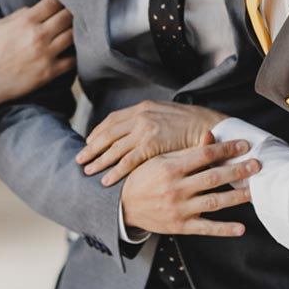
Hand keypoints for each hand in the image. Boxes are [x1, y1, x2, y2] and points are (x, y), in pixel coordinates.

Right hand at [0, 0, 74, 105]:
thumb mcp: (2, 25)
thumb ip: (21, 14)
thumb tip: (37, 8)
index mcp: (26, 21)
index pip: (53, 2)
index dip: (58, 3)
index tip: (59, 7)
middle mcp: (38, 35)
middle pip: (67, 16)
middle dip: (69, 15)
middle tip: (69, 19)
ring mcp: (45, 54)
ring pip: (73, 35)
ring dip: (74, 33)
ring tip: (70, 35)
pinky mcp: (49, 72)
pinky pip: (73, 60)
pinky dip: (75, 56)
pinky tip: (71, 53)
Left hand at [76, 101, 227, 185]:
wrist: (209, 126)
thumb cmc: (190, 124)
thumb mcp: (165, 114)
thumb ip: (148, 119)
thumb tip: (134, 129)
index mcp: (142, 107)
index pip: (112, 120)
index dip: (97, 133)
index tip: (88, 143)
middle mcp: (140, 115)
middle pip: (107, 133)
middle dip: (91, 147)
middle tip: (80, 159)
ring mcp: (145, 129)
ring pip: (114, 147)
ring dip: (98, 160)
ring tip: (87, 171)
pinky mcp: (152, 144)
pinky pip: (128, 160)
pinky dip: (115, 171)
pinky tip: (106, 180)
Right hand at [120, 133, 257, 236]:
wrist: (122, 205)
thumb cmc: (143, 177)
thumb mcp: (161, 158)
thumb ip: (187, 150)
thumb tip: (210, 135)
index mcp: (171, 167)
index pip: (205, 155)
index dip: (227, 149)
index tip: (244, 145)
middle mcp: (176, 188)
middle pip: (213, 178)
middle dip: (237, 170)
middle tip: (257, 165)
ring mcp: (179, 209)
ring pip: (214, 202)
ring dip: (237, 197)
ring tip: (254, 191)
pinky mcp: (180, 226)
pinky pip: (206, 228)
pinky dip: (225, 229)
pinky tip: (241, 228)